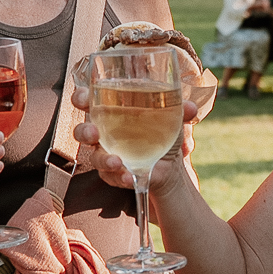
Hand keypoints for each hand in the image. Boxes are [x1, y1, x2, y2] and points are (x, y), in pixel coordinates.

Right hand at [68, 84, 200, 194]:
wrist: (170, 167)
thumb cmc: (164, 132)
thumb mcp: (174, 119)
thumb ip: (181, 110)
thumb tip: (191, 107)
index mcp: (112, 110)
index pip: (89, 100)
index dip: (81, 97)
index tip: (83, 98)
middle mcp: (104, 132)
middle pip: (81, 129)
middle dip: (84, 131)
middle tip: (93, 133)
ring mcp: (106, 154)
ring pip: (93, 156)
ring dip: (103, 159)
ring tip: (117, 162)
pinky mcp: (112, 174)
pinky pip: (110, 176)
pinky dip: (120, 176)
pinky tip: (130, 176)